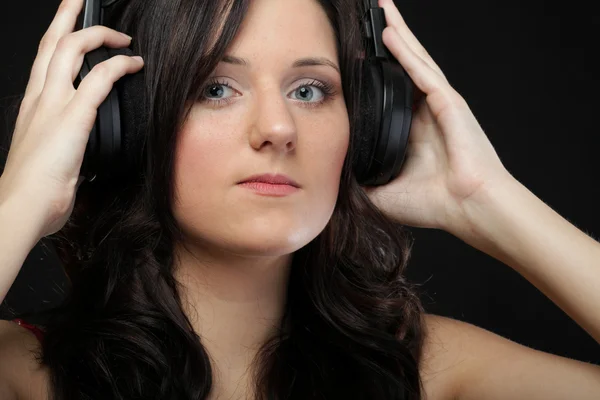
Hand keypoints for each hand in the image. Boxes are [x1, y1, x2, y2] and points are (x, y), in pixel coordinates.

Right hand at [0, 0, 143, 238]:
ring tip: (121, 35)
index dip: (56, 36)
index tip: (68, 26)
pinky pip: (99, 79)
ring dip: (99, 35)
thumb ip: (61, 140)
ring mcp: (54, 104)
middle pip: (52, 43)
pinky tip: (134, 63)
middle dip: (68, 16)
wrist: (23, 206)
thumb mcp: (47, 154)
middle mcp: (40, 98)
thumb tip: (78, 145)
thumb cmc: (34, 187)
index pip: (43, 59)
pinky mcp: (72, 116)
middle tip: (79, 1)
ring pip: (72, 50)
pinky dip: (119, 66)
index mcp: (33, 105)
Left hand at [363, 0, 513, 233]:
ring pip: (412, 60)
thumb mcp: (382, 192)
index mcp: (411, 132)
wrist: (467, 209)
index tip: (351, 59)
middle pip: (400, 69)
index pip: (387, 94)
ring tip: (380, 10)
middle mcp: (424, 113)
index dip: (372, 75)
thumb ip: (360, 180)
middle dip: (384, 44)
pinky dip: (406, 50)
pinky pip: (422, 71)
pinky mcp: (448, 102)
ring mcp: (437, 104)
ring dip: (396, 34)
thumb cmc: (435, 204)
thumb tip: (334, 176)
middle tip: (367, 21)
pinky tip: (390, 32)